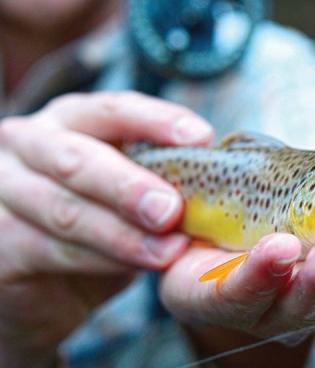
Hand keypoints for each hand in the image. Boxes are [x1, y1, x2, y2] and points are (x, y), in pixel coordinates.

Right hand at [0, 91, 212, 366]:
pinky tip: (135, 267)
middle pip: (78, 159)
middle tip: (172, 210)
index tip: (201, 137)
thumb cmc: (99, 219)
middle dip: (129, 185)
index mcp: (72, 120)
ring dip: (122, 234)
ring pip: (66, 210)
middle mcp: (31, 143)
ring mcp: (5, 188)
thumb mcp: (128, 189)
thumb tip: (217, 173)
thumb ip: (157, 176)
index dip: (157, 121)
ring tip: (169, 251)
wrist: (44, 281)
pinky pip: (51, 249)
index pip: (114, 109)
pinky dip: (100, 259)